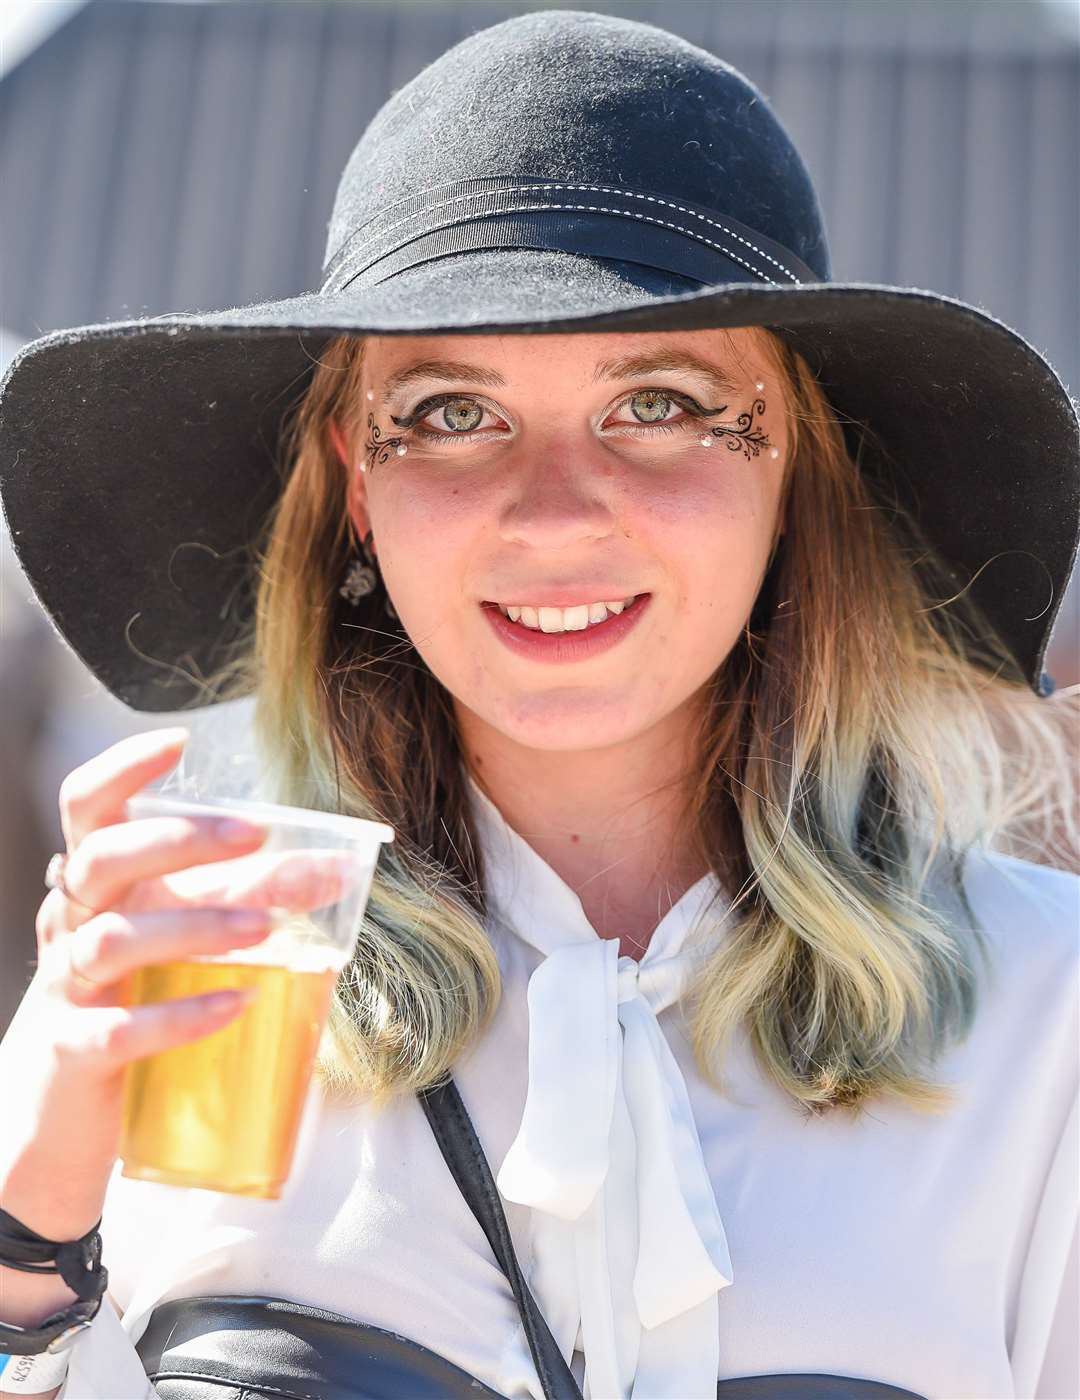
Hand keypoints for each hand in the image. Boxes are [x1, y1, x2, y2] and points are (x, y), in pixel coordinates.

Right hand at [0, 727, 350, 1242]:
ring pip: (113, 940)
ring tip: (265, 928)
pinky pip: (117, 1031)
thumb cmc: (129, 1004)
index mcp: (94, 886)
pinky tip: (236, 1005)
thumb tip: (331, 873)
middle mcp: (71, 925)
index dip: (122, 769)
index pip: (86, 808)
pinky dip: (180, 1016)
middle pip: (104, 860)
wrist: (59, 1118)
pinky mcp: (73, 1055)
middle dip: (181, 841)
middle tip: (257, 837)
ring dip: (194, 925)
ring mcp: (65, 990)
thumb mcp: (173, 941)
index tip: (178, 742)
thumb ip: (237, 901)